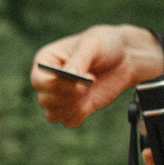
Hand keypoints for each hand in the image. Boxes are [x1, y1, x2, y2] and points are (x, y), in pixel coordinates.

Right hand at [32, 25, 163, 126]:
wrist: (124, 56)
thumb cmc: (105, 43)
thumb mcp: (92, 44)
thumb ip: (79, 60)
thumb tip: (66, 76)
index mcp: (46, 60)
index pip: (39, 81)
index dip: (56, 85)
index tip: (79, 80)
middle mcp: (49, 79)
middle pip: (45, 100)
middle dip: (68, 96)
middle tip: (91, 81)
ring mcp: (61, 95)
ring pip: (53, 114)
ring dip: (72, 107)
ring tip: (89, 90)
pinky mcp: (75, 107)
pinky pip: (68, 121)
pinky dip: (78, 115)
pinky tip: (90, 101)